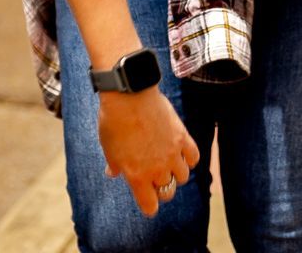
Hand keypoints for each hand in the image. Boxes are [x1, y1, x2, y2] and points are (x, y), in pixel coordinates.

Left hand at [98, 88, 199, 217]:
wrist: (129, 95)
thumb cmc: (113, 121)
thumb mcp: (108, 146)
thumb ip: (114, 164)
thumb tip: (112, 173)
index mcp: (137, 176)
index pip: (150, 206)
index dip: (149, 206)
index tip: (147, 200)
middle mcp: (157, 169)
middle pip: (167, 192)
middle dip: (161, 189)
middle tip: (154, 179)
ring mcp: (172, 154)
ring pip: (183, 177)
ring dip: (175, 173)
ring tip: (167, 163)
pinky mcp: (182, 138)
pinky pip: (194, 157)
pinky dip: (189, 159)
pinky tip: (181, 153)